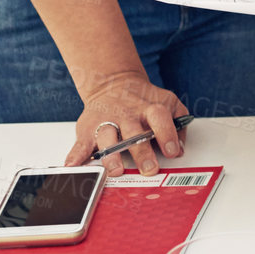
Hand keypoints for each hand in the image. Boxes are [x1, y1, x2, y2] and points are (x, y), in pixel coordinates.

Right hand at [63, 69, 188, 176]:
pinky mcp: (88, 129)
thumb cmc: (145, 101)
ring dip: (111, 154)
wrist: (115, 84)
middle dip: (142, 152)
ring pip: (107, 137)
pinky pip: (81, 143)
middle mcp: (128, 115)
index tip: (173, 151)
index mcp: (150, 108)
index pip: (161, 118)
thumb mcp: (168, 103)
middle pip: (134, 132)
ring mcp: (107, 121)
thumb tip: (181, 149)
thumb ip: (178, 124)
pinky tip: (72, 165)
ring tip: (116, 169)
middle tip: (149, 169)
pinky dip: (76, 155)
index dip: (167, 135)